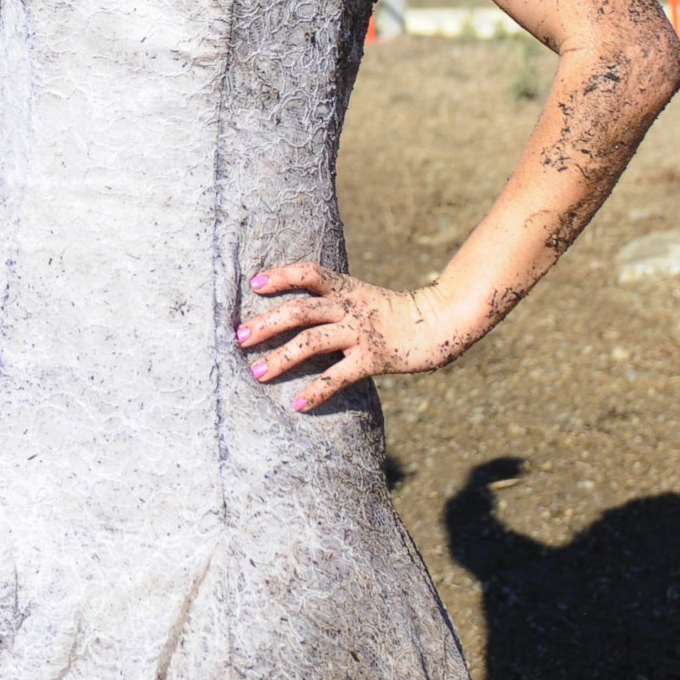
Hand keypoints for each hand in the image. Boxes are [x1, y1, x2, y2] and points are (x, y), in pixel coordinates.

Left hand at [236, 261, 481, 412]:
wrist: (440, 323)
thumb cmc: (396, 312)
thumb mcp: (364, 297)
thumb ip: (335, 302)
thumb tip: (298, 313)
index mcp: (347, 288)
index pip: (309, 273)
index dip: (281, 276)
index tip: (254, 284)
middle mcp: (350, 307)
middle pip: (300, 310)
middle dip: (267, 323)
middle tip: (239, 336)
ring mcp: (361, 332)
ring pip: (312, 341)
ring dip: (281, 357)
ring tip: (256, 373)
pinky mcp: (374, 358)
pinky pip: (339, 376)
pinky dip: (317, 391)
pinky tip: (298, 405)